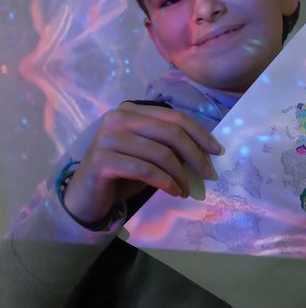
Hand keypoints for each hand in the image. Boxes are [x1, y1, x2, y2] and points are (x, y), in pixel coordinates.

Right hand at [63, 102, 221, 225]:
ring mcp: (108, 137)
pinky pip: (145, 170)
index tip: (217, 152)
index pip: (174, 116)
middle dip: (195, 154)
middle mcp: (117, 118)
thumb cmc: (122, 174)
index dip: (200, 133)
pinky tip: (174, 191)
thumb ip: (169, 145)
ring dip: (180, 174)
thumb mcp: (148, 155)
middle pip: (170, 132)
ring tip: (186, 190)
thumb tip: (205, 149)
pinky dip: (165, 182)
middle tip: (208, 174)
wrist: (86, 197)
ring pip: (160, 153)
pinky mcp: (102, 160)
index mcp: (131, 110)